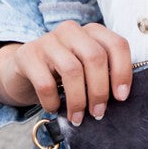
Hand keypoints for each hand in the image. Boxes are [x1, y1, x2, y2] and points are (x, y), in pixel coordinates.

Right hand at [0, 22, 133, 125]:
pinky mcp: (27, 54)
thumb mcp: (87, 70)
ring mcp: (47, 40)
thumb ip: (105, 75)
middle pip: (95, 57)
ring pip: (72, 70)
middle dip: (100, 91)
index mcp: (92, 32)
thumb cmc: (63, 74)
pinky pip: (45, 83)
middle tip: (98, 113)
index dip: (123, 72)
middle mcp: (71, 30)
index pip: (117, 45)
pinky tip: (54, 109)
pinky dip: (53, 101)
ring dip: (78, 100)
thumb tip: (121, 97)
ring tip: (78, 118)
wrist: (24, 71)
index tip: (121, 97)